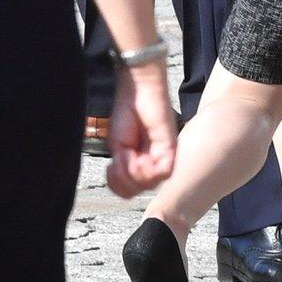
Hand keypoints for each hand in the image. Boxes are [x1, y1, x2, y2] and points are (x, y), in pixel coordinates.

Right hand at [106, 62, 176, 196]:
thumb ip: (124, 167)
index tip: (110, 166)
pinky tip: (135, 155)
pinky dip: (143, 168)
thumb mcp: (118, 147)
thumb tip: (130, 181)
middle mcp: (154, 162)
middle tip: (118, 159)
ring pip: (149, 184)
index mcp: (141, 163)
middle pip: (139, 190)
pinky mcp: (171, 147)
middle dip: (123, 180)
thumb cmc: (127, 114)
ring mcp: (164, 155)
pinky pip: (162, 172)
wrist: (137, 91)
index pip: (130, 191)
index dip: (117, 185)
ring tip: (126, 154)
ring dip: (131, 173)